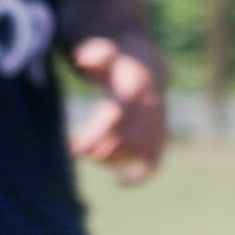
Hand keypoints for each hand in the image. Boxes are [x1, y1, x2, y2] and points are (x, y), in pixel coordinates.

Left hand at [68, 33, 170, 181]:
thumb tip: (82, 59)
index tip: (73, 146)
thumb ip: (95, 55)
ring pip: (138, 153)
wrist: (148, 68)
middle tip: (78, 150)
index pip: (115, 116)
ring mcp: (158, 124)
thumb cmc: (116, 63)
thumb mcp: (104, 52)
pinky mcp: (160, 138)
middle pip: (126, 140)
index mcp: (135, 87)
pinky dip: (141, 176)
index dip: (94, 135)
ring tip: (92, 154)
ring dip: (111, 161)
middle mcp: (150, 108)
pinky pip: (156, 162)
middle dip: (99, 150)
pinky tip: (120, 182)